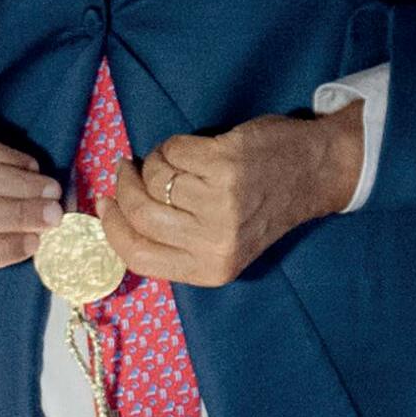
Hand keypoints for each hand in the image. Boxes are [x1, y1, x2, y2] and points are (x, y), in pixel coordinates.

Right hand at [99, 103, 364, 286]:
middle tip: (126, 170)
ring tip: (174, 161)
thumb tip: (116, 216)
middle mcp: (214, 242)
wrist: (311, 173)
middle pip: (139, 214)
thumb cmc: (261, 206)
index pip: (138, 256)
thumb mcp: (221, 245)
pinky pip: (172, 153)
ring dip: (155, 163)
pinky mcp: (224, 166)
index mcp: (209, 270)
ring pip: (154, 180)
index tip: (103, 205)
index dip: (113, 228)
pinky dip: (174, 147)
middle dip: (124, 188)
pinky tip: (192, 150)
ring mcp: (220, 203)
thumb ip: (176, 242)